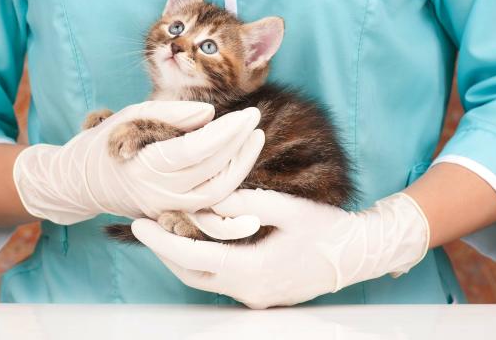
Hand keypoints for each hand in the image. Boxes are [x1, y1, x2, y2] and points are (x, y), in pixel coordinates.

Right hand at [13, 101, 263, 224]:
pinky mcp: (173, 216)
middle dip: (239, 144)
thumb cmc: (106, 142)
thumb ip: (171, 112)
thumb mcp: (131, 116)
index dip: (227, 132)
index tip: (248, 114)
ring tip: (254, 139)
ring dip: (241, 167)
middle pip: (212, 172)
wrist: (82, 183)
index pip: (197, 150)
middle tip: (253, 119)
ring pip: (217, 194)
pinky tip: (242, 166)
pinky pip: (210, 208)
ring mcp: (167, 210)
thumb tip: (210, 114)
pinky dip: (230, 189)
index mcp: (145, 166)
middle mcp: (158, 194)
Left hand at [132, 189, 429, 308]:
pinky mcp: (259, 294)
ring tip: (164, 229)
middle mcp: (248, 291)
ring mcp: (254, 297)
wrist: (355, 255)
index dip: (162, 241)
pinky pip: (218, 280)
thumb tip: (208, 199)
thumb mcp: (287, 208)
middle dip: (164, 250)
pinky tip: (196, 240)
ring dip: (180, 257)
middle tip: (144, 224)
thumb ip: (245, 202)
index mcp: (253, 270)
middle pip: (191, 273)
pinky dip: (201, 261)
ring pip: (202, 280)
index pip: (193, 258)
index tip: (140, 223)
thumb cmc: (325, 229)